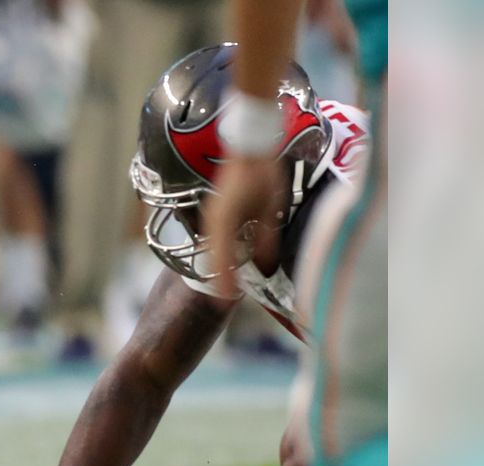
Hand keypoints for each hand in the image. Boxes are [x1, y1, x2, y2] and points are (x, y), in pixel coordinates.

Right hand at [201, 155, 285, 296]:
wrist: (250, 149)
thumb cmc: (262, 175)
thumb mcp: (270, 208)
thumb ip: (266, 237)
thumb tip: (264, 262)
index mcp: (224, 222)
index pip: (221, 259)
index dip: (224, 280)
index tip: (227, 299)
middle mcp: (214, 223)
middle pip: (213, 257)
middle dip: (220, 277)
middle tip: (226, 297)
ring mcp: (213, 217)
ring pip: (213, 249)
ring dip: (220, 266)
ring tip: (227, 284)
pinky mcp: (216, 212)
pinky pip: (217, 239)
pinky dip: (222, 252)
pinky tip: (230, 261)